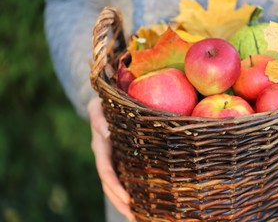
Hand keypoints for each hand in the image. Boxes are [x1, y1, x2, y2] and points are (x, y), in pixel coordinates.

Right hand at [88, 97, 134, 220]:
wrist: (105, 105)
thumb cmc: (102, 104)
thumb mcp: (97, 107)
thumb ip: (98, 118)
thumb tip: (105, 132)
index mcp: (100, 148)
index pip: (106, 172)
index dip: (115, 187)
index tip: (128, 200)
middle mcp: (106, 157)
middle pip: (110, 186)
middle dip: (120, 203)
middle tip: (135, 218)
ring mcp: (114, 160)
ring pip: (117, 185)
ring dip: (125, 202)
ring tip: (139, 217)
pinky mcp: (122, 158)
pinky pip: (125, 177)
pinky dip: (131, 190)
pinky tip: (144, 200)